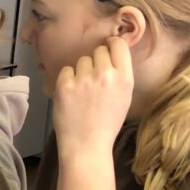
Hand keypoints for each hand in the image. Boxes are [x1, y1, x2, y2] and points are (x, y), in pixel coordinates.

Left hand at [52, 36, 134, 159]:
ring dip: (81, 71)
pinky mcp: (65, 84)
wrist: (87, 144)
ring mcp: (84, 79)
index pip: (119, 45)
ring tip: (83, 91)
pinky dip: (67, 79)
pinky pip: (66, 70)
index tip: (107, 47)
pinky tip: (72, 94)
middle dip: (96, 61)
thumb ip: (120, 74)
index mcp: (124, 78)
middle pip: (99, 51)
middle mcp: (105, 74)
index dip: (111, 44)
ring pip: (82, 60)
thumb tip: (112, 53)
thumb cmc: (107, 123)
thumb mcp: (124, 97)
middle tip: (93, 79)